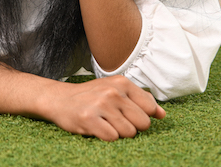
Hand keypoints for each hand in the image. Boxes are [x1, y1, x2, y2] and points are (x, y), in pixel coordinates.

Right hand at [46, 76, 164, 140]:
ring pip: (129, 133)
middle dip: (131, 127)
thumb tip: (162, 114)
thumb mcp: (115, 90)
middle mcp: (113, 92)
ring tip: (104, 122)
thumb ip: (140, 100)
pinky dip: (105, 137)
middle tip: (113, 120)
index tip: (126, 113)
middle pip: (143, 123)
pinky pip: (112, 138)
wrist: (58, 98)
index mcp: (122, 83)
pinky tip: (96, 127)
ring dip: (117, 133)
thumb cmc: (90, 96)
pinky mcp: (89, 119)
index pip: (150, 108)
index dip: (140, 116)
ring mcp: (100, 105)